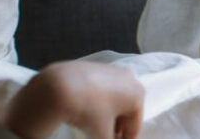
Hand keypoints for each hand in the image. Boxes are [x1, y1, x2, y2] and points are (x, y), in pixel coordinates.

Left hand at [4, 61, 144, 138]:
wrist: (61, 86)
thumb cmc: (89, 110)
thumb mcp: (102, 135)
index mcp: (138, 94)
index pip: (134, 127)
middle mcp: (130, 79)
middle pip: (125, 111)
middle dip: (117, 127)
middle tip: (106, 137)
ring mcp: (113, 70)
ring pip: (114, 98)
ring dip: (108, 115)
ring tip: (94, 126)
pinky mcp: (97, 66)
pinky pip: (103, 89)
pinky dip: (99, 101)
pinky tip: (86, 109)